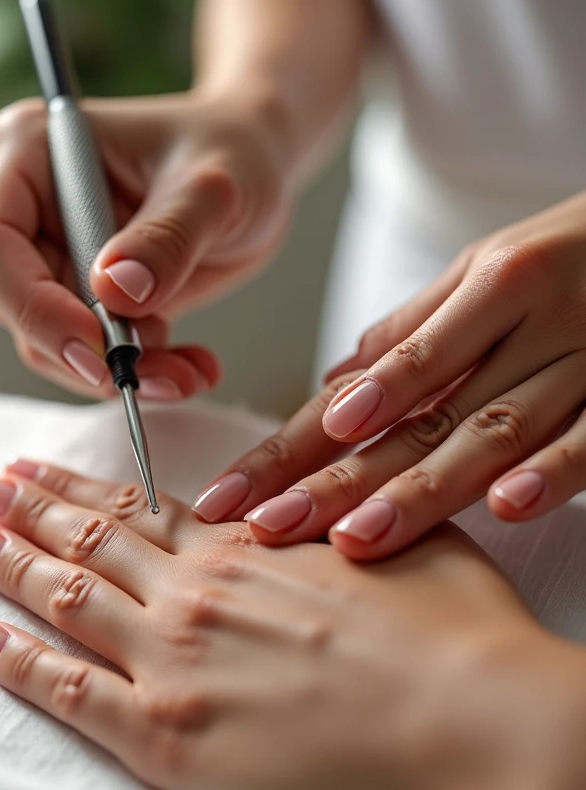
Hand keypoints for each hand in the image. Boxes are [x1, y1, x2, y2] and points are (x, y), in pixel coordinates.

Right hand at [0, 89, 290, 398]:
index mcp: (28, 153)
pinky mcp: (85, 297)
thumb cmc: (231, 151)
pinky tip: (193, 366)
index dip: (34, 307)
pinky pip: (96, 355)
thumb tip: (115, 292)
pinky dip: (144, 372)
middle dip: (88, 354)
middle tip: (161, 375)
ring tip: (190, 372)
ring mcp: (53, 256)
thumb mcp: (212, 190)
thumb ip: (166, 238)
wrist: (256, 166)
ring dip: (123, 373)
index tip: (99, 346)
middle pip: (17, 308)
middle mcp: (27, 208)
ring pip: (57, 345)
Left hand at [0, 459, 537, 789]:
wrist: (466, 732)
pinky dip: (18, 661)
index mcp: (250, 548)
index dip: (87, 487)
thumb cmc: (454, 639)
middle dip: (34, 511)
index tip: (48, 473)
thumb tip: (314, 496)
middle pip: (91, 540)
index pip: (143, 507)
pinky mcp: (163, 739)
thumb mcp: (405, 538)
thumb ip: (345, 513)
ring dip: (12, 565)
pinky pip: (67, 692)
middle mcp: (195, 594)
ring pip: (65, 598)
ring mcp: (171, 663)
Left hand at [192, 194, 585, 558]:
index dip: (299, 439)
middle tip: (271, 528)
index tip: (239, 488)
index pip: (370, 381)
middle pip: (416, 415)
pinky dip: (554, 471)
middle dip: (338, 477)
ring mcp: (584, 358)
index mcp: (482, 288)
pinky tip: (506, 508)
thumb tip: (338, 383)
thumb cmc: (578, 251)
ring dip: (425, 488)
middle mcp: (525, 322)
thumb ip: (419, 328)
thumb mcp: (493, 269)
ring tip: (359, 538)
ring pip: (493, 429)